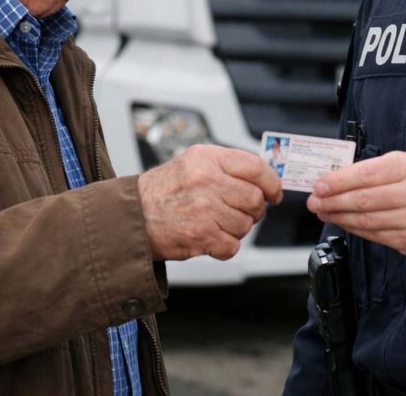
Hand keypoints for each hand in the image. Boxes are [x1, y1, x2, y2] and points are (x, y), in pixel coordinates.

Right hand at [137, 144, 282, 260]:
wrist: (131, 217)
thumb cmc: (163, 191)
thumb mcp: (192, 162)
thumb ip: (226, 166)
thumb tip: (264, 177)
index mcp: (208, 158)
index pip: (256, 167)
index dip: (272, 183)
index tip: (274, 193)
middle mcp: (208, 180)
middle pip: (255, 199)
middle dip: (254, 210)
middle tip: (242, 212)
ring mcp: (205, 208)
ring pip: (246, 224)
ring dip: (237, 229)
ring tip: (217, 223)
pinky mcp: (202, 236)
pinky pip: (233, 245)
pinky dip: (226, 246)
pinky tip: (210, 238)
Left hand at [306, 151, 405, 255]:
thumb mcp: (400, 163)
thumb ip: (369, 169)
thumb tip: (333, 180)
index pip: (366, 174)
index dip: (338, 182)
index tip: (319, 185)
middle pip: (363, 200)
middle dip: (332, 201)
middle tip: (314, 201)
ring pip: (366, 220)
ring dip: (339, 217)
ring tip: (323, 211)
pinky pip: (374, 235)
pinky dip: (354, 229)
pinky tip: (342, 222)